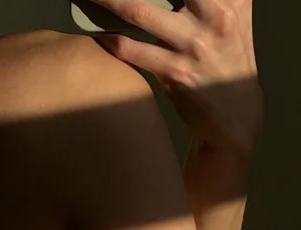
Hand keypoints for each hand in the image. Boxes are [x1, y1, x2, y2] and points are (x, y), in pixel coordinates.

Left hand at [93, 0, 264, 155]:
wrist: (236, 112)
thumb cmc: (229, 58)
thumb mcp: (236, 15)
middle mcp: (215, 15)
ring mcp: (193, 44)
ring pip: (141, 12)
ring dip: (110, 1)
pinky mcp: (175, 72)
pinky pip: (134, 51)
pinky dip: (113, 41)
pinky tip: (100, 33)